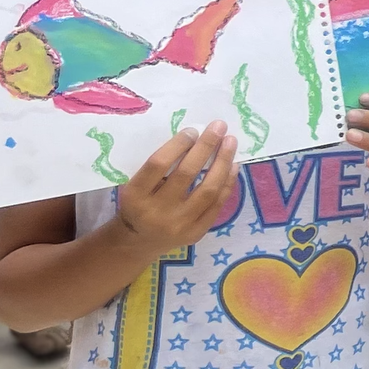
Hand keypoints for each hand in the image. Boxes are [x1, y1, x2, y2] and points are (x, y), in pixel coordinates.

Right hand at [113, 122, 238, 257]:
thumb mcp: (136, 185)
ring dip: (223, 162)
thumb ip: (158, 167)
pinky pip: (217, 204)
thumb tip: (194, 137)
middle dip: (206, 146)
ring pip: (208, 189)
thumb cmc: (138, 204)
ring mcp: (178, 224)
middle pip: (186, 174)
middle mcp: (156, 211)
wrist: (140, 242)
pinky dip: (227, 183)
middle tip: (219, 127)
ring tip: (231, 142)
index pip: (158, 164)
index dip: (177, 144)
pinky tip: (233, 165)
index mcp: (135, 195)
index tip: (193, 130)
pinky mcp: (195, 233)